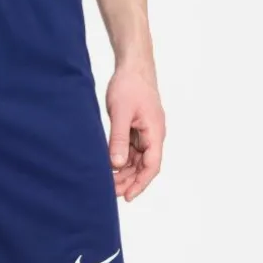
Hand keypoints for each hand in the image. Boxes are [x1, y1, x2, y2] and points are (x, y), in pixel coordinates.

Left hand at [106, 65, 165, 201]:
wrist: (133, 65)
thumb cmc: (130, 85)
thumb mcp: (121, 113)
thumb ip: (119, 139)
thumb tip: (116, 164)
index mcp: (155, 132)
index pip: (152, 165)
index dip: (140, 183)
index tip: (127, 196)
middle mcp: (153, 135)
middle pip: (144, 167)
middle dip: (129, 181)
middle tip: (110, 192)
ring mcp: (145, 133)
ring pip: (136, 161)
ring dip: (124, 173)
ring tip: (107, 183)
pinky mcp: (136, 130)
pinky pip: (130, 151)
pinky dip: (120, 161)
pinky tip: (108, 168)